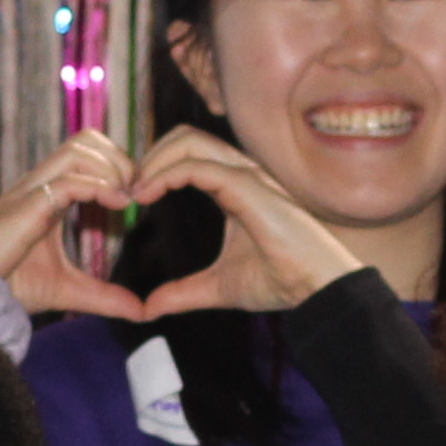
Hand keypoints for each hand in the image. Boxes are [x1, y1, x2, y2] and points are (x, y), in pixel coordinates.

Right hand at [0, 127, 152, 321]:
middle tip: (134, 193)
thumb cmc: (6, 288)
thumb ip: (103, 296)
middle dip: (118, 157)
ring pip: (77, 149)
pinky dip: (99, 187)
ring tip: (125, 199)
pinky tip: (116, 206)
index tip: (134, 198)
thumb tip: (140, 311)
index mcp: (47, 194)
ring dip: (111, 167)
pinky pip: (69, 181)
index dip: (116, 165)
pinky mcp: (25, 208)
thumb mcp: (66, 290)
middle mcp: (38, 185)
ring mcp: (29, 192)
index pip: (85, 153)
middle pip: (84, 139)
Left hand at [123, 127, 376, 318]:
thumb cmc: (282, 282)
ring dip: (153, 161)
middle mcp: (241, 174)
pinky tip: (147, 195)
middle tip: (128, 190)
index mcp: (234, 188)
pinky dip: (167, 174)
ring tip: (135, 190)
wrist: (317, 291)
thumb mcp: (218, 288)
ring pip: (189, 142)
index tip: (133, 198)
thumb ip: (183, 293)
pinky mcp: (249, 186)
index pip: (188, 155)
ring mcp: (247, 176)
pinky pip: (198, 166)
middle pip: (185, 137)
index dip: (155, 167)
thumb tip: (149, 309)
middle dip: (150, 156)